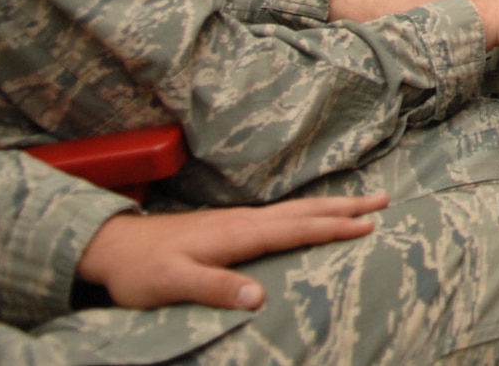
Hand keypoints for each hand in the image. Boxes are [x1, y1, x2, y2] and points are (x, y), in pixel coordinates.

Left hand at [77, 194, 389, 310]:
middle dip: (345, 208)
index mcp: (237, 234)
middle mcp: (244, 221)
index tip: (369, 225)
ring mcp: (238, 221)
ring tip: (362, 202)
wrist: (115, 247)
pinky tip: (311, 216)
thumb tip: (258, 297)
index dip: (332, 228)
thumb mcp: (173, 284)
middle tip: (384, 201)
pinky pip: (283, 216)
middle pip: (304, 212)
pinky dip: (308, 212)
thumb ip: (215, 288)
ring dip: (331, 206)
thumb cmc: (142, 271)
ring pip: (295, 210)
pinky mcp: (231, 226)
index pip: (295, 229)